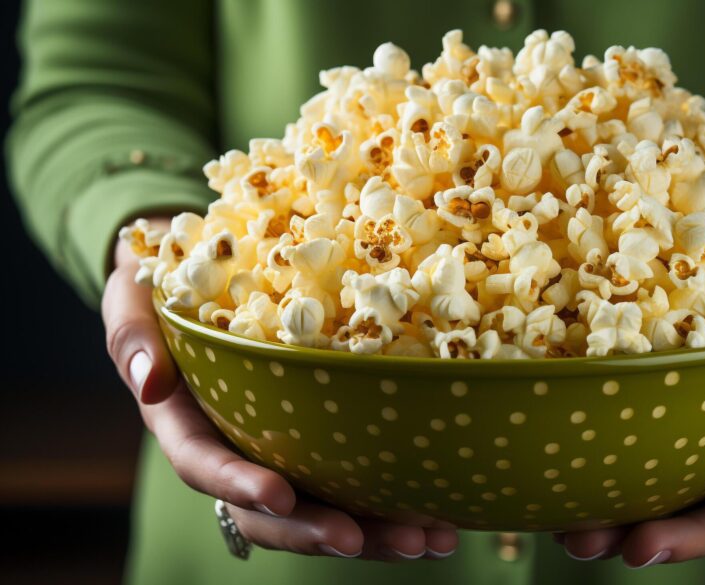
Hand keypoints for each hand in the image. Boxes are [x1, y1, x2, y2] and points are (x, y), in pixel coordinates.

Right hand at [102, 218, 457, 559]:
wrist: (195, 269)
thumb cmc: (162, 280)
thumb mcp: (133, 294)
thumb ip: (132, 334)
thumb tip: (149, 382)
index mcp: (182, 419)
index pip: (203, 463)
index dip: (239, 483)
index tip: (281, 494)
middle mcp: (233, 445)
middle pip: (271, 510)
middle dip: (318, 530)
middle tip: (369, 539)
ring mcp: (278, 448)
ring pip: (319, 509)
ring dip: (373, 534)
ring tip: (429, 542)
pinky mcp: (316, 441)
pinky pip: (350, 483)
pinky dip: (392, 506)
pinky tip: (438, 522)